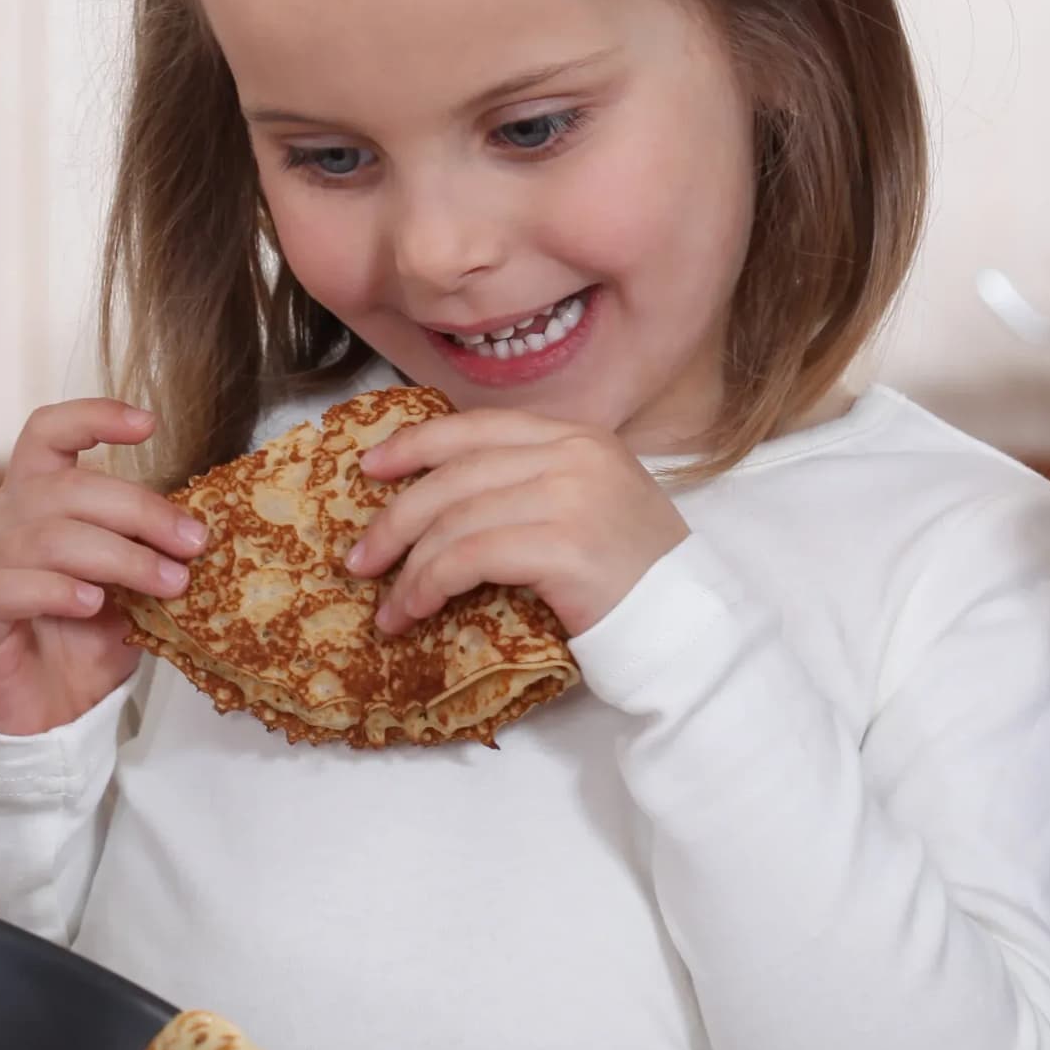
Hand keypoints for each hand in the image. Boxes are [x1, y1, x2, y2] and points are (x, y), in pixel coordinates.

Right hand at [0, 400, 207, 737]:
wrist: (35, 720)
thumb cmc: (76, 645)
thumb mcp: (125, 592)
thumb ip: (147, 557)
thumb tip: (202, 534)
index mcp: (32, 502)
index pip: (47, 434)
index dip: (92, 417)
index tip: (147, 425)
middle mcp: (0, 523)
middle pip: (68, 489)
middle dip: (141, 511)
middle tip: (193, 543)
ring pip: (47, 537)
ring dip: (119, 557)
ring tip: (169, 583)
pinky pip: (9, 586)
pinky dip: (57, 590)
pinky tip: (93, 605)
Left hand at [345, 407, 687, 636]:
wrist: (688, 624)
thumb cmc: (634, 575)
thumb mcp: (590, 503)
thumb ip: (534, 481)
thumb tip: (445, 494)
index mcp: (578, 436)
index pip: (478, 426)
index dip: (416, 443)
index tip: (370, 467)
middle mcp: (574, 455)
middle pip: (455, 474)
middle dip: (397, 517)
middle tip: (361, 557)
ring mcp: (570, 496)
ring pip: (455, 519)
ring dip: (409, 567)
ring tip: (387, 605)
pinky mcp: (562, 546)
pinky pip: (468, 558)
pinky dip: (428, 585)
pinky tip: (414, 612)